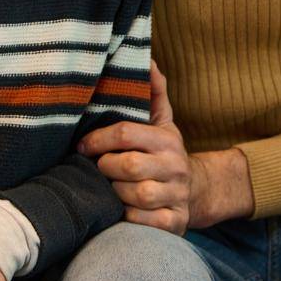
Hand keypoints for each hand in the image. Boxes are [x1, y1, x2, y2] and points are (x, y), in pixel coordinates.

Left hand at [78, 62, 255, 231]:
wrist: (198, 191)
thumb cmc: (166, 154)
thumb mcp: (163, 122)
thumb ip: (154, 92)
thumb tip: (148, 58)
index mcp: (167, 140)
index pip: (126, 133)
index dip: (98, 139)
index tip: (83, 146)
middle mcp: (175, 167)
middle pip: (128, 165)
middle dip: (105, 168)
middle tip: (97, 169)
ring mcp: (177, 196)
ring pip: (134, 195)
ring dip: (114, 193)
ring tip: (109, 188)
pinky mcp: (175, 223)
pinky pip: (143, 221)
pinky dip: (128, 216)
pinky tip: (123, 209)